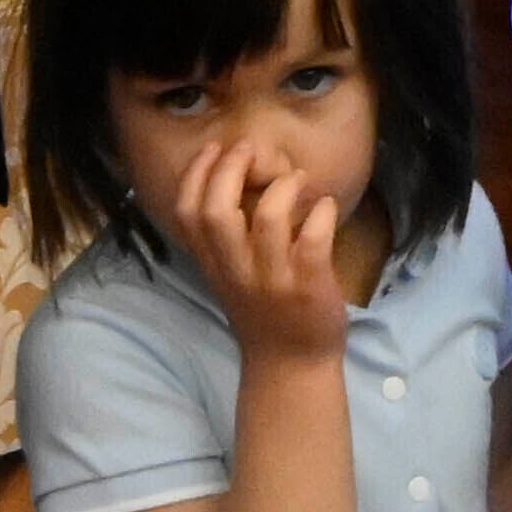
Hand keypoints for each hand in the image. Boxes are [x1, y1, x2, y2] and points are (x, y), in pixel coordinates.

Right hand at [167, 139, 358, 365]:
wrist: (291, 364)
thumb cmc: (263, 312)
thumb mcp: (228, 277)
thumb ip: (224, 239)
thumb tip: (236, 179)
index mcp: (212, 264)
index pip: (186, 213)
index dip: (196, 173)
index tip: (214, 147)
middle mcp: (236, 270)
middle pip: (217, 210)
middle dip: (231, 169)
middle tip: (251, 150)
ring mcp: (272, 279)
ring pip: (268, 219)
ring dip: (283, 187)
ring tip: (297, 178)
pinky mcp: (308, 286)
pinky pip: (312, 240)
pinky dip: (320, 213)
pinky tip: (325, 206)